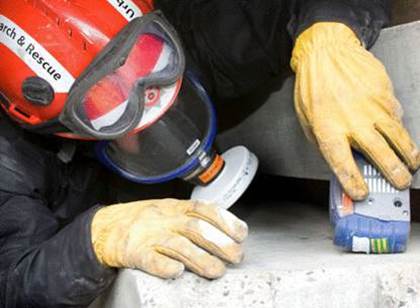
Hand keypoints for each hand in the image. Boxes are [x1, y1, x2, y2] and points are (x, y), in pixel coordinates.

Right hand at [91, 199, 247, 278]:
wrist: (105, 227)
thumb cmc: (142, 220)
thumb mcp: (168, 209)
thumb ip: (191, 216)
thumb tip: (225, 229)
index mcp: (174, 207)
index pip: (204, 209)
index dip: (225, 220)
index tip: (241, 233)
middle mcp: (164, 219)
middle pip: (196, 228)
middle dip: (220, 242)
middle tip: (236, 256)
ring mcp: (149, 235)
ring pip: (179, 245)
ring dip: (201, 259)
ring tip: (216, 270)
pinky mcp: (135, 253)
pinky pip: (151, 260)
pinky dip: (166, 267)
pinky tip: (178, 272)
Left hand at [291, 22, 419, 199]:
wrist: (326, 53)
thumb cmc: (312, 87)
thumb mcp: (307, 120)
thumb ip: (325, 142)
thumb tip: (341, 161)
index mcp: (328, 130)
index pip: (343, 165)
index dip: (353, 183)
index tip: (361, 194)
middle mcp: (352, 121)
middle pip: (379, 154)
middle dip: (393, 173)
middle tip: (399, 183)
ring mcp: (372, 107)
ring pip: (397, 137)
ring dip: (407, 155)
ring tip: (411, 165)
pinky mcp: (385, 95)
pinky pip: (396, 117)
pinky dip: (400, 129)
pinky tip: (400, 136)